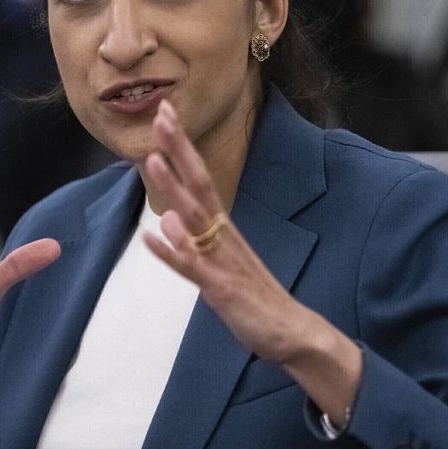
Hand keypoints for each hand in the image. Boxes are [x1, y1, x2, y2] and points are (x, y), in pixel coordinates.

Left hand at [140, 100, 359, 422]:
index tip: (165, 114)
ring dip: (173, 189)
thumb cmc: (256, 301)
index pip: (200, 179)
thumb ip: (192, 246)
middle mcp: (224, 238)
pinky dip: (174, 251)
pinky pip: (195, 268)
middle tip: (161, 113)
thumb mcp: (219, 268)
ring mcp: (224, 262)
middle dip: (178, 149)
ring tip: (152, 159)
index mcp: (223, 230)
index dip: (181, 148)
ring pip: (194, 219)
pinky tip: (154, 235)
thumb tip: (166, 220)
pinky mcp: (223, 290)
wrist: (295, 335)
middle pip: (199, 185)